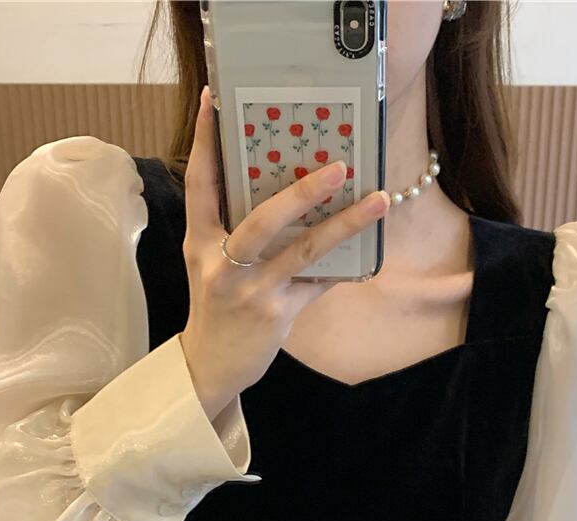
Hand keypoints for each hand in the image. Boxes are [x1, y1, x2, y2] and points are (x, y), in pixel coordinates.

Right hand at [180, 85, 390, 401]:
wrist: (210, 365)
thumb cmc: (216, 306)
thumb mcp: (208, 264)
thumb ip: (231, 226)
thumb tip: (277, 184)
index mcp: (200, 243)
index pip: (200, 184)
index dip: (205, 141)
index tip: (213, 99)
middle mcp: (222, 265)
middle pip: (262, 220)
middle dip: (301, 192)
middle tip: (337, 167)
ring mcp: (252, 291)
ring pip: (302, 251)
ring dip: (343, 224)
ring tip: (376, 200)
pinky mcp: (277, 315)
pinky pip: (317, 282)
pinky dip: (342, 265)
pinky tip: (368, 248)